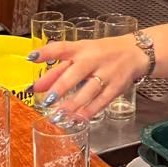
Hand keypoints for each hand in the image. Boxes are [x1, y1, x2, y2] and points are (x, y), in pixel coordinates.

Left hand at [29, 34, 149, 120]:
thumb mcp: (81, 54)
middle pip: (76, 73)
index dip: (46, 52)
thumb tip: (37, 86)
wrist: (136, 52)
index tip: (31, 57)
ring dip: (73, 104)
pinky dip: (90, 111)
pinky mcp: (116, 87)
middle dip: (60, 87)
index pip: (62, 47)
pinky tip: (79, 119)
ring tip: (59, 114)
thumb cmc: (103, 53)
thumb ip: (58, 69)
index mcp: (81, 48)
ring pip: (89, 90)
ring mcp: (107, 73)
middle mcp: (93, 59)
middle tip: (46, 100)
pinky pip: (102, 101)